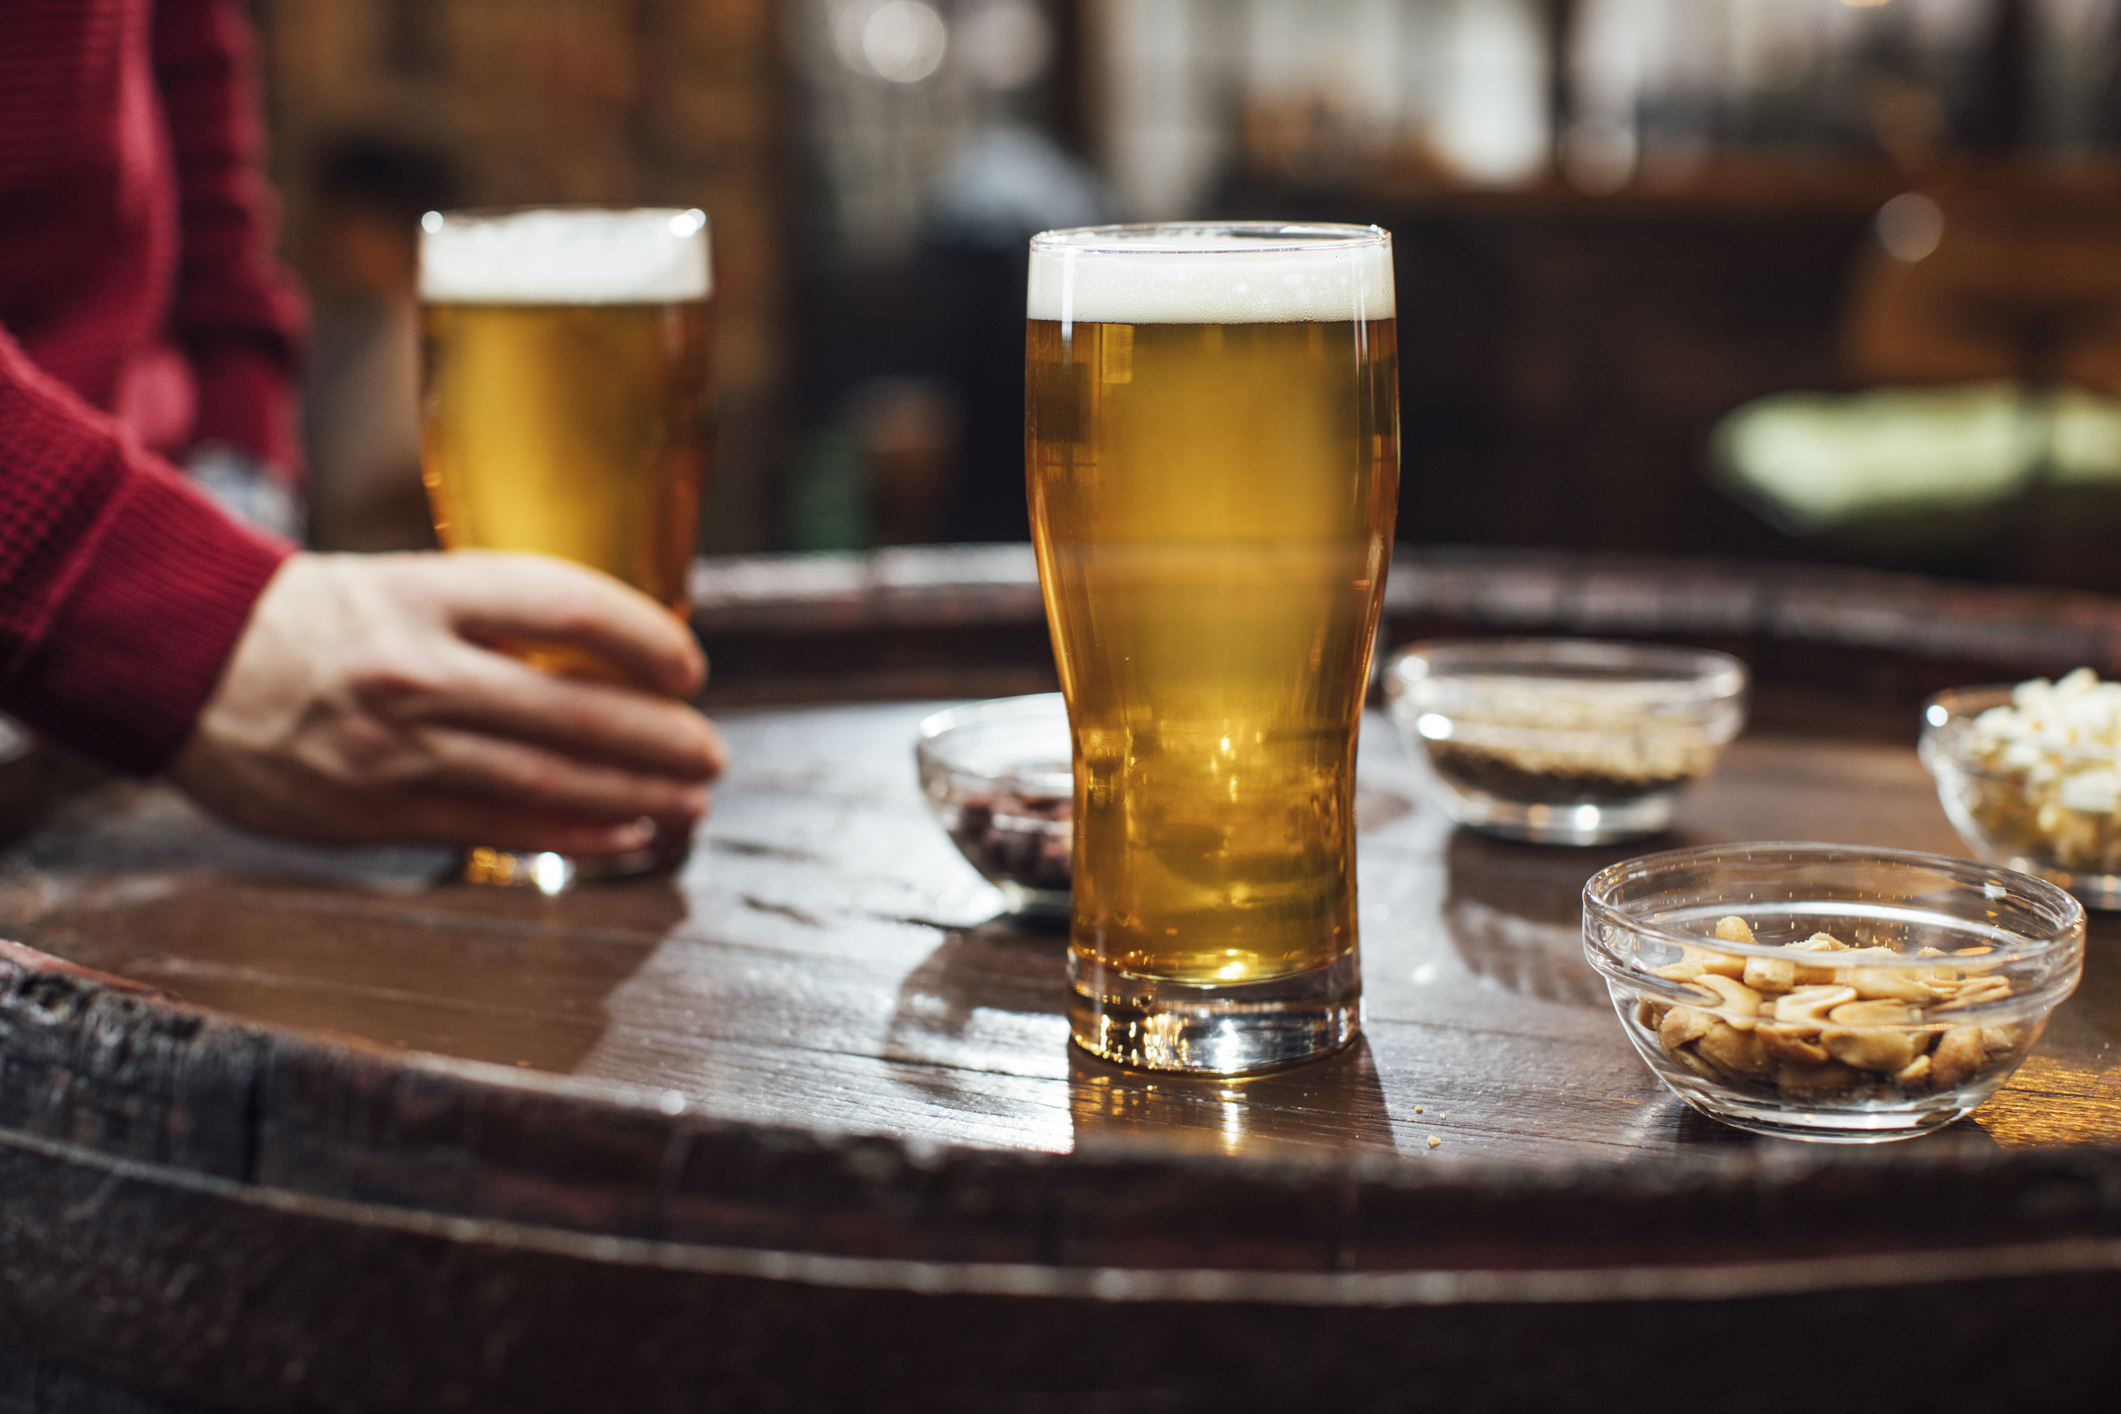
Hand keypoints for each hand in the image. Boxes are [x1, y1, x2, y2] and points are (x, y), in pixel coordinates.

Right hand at [169, 552, 725, 855]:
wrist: (185, 662)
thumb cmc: (317, 620)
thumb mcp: (406, 583)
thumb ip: (500, 618)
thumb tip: (618, 656)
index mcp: (429, 594)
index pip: (569, 606)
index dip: (646, 637)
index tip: (690, 664)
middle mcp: (419, 670)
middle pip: (573, 709)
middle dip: (661, 738)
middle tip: (712, 751)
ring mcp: (398, 748)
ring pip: (546, 780)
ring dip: (635, 795)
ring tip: (692, 799)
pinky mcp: (378, 811)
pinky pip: (498, 828)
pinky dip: (573, 835)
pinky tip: (627, 832)